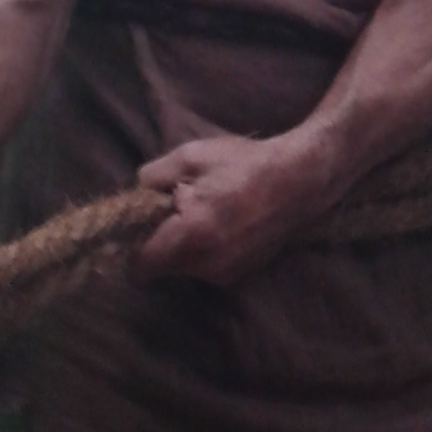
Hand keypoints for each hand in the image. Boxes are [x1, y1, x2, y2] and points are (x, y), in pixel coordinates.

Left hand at [133, 131, 332, 284]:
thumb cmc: (243, 164)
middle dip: (160, 242)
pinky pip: (205, 267)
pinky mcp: (239, 274)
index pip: (140, 265)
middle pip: (161, 266)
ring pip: (183, 267)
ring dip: (183, 246)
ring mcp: (225, 273)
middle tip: (176, 210)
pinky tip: (222, 223)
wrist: (300, 180)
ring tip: (204, 212)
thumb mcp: (190, 157)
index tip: (136, 227)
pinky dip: (204, 250)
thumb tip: (135, 197)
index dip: (131, 247)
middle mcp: (206, 264)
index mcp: (191, 235)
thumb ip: (151, 178)